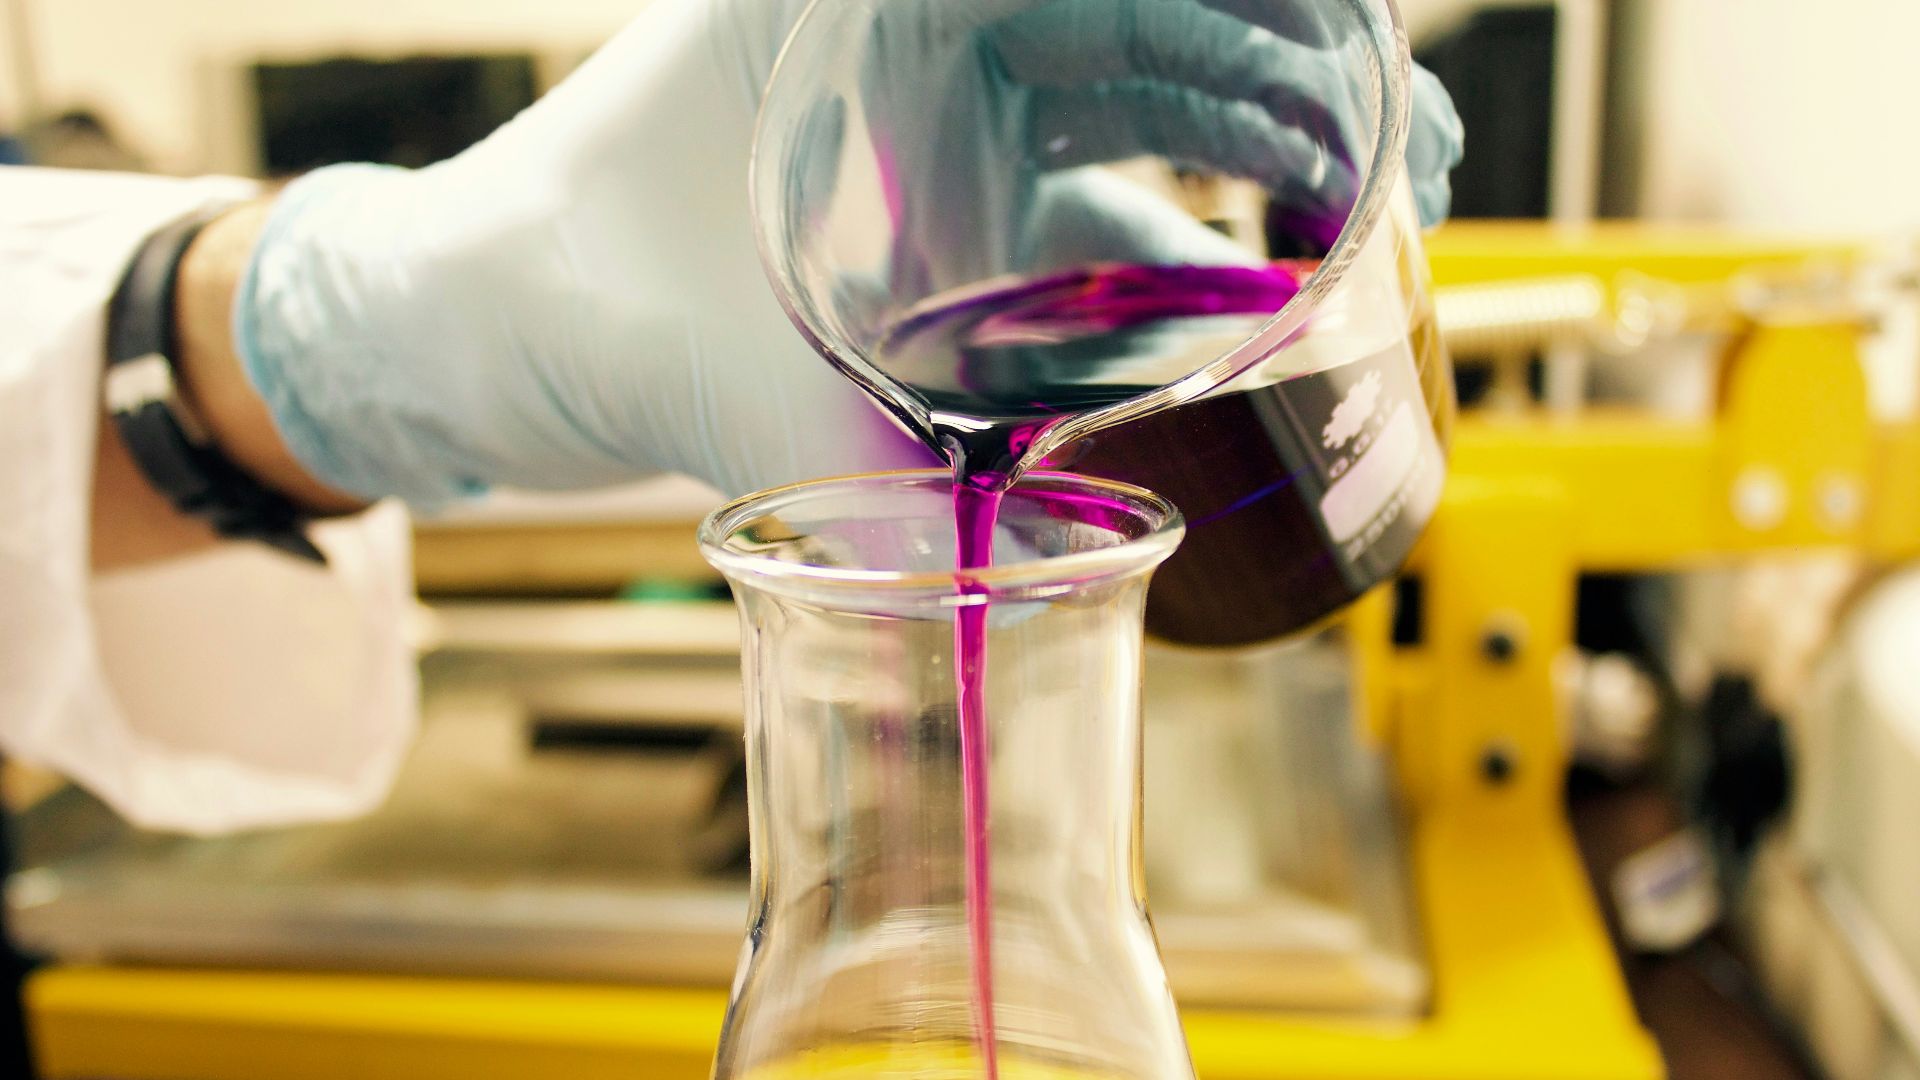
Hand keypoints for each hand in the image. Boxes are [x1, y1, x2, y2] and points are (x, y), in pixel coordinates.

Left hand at [234, 0, 1462, 506]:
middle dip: (1300, 86)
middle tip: (1401, 168)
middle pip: (1166, 30)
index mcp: (870, 5)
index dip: (1268, 15)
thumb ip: (843, 487)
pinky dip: (1173, 263)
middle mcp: (920, 40)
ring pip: (1144, 119)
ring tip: (1368, 238)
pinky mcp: (943, 214)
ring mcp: (940, 126)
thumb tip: (976, 606)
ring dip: (1258, 172)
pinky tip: (1250, 322)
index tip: (1358, 68)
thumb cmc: (541, 281)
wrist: (462, 326)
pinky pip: (1094, 216)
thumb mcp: (703, 364)